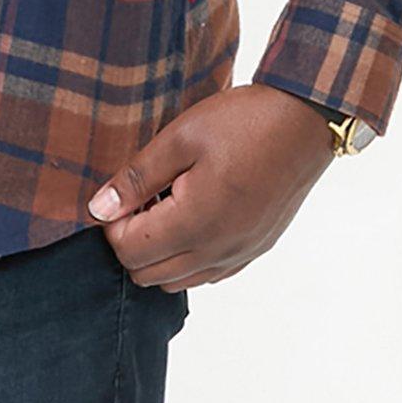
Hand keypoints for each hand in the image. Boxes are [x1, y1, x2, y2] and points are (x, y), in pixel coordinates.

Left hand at [85, 84, 335, 291]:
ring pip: (178, 281)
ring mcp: (240, 255)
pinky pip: (209, 274)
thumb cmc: (242, 122)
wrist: (303, 122)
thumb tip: (98, 208)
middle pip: (148, 276)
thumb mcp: (179, 138)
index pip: (129, 253)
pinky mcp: (255, 249)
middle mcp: (218, 251)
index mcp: (195, 224)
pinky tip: (192, 214)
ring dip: (159, 252)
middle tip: (139, 197)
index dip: (112, 225)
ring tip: (165, 203)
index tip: (119, 193)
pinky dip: (188, 257)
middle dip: (131, 242)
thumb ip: (137, 178)